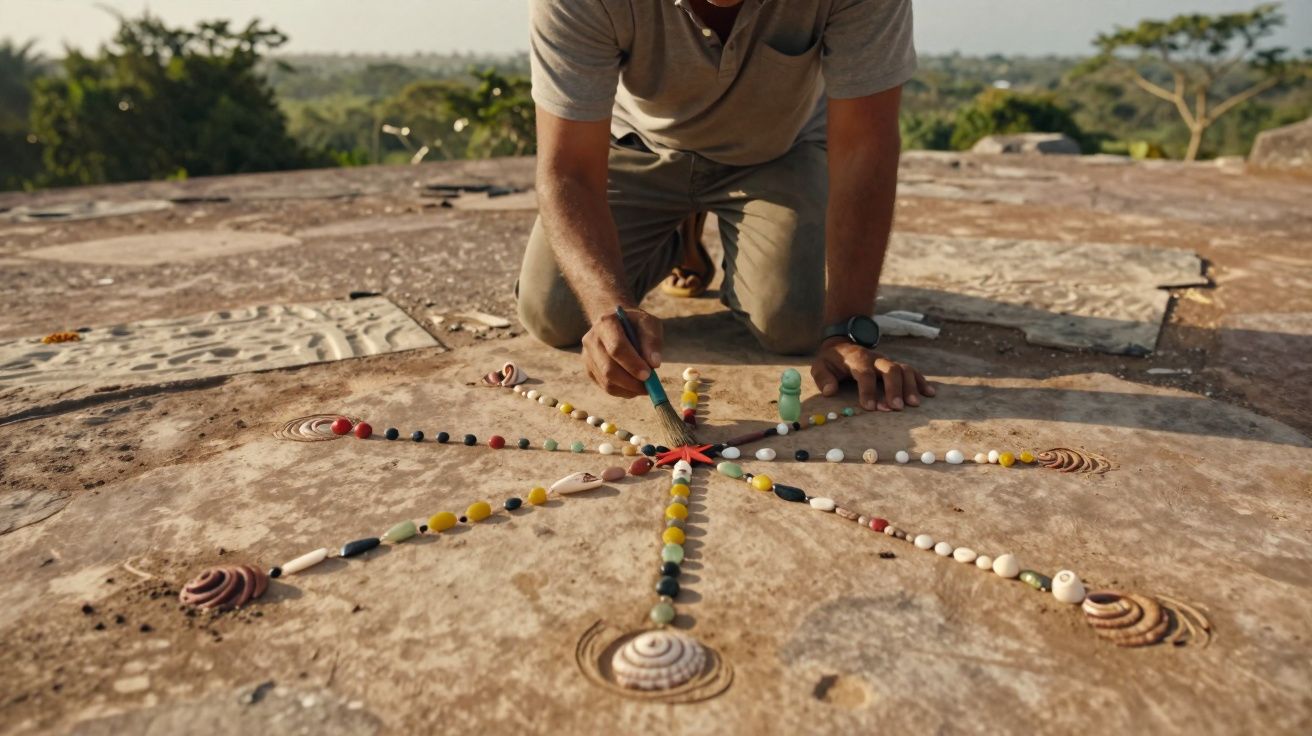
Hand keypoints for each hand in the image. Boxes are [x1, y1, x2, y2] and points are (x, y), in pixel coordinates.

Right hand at [582, 308, 663, 397]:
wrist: (620, 325)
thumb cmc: (637, 325)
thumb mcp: (650, 324)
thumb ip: (652, 341)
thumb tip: (654, 363)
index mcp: (606, 322)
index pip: (616, 348)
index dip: (632, 364)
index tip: (648, 375)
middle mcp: (591, 339)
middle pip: (608, 368)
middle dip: (631, 381)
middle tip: (649, 387)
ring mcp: (587, 356)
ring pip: (607, 382)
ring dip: (629, 389)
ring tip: (645, 386)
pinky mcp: (589, 370)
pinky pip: (606, 388)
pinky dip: (624, 391)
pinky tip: (634, 385)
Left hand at [810, 338, 934, 410]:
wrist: (844, 343)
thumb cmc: (832, 361)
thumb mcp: (820, 366)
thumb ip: (823, 378)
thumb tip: (830, 391)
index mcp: (856, 359)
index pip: (864, 373)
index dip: (868, 390)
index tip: (871, 407)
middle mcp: (875, 358)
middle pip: (890, 369)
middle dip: (894, 388)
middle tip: (896, 408)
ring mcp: (887, 361)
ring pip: (904, 369)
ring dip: (910, 386)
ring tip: (914, 404)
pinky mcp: (895, 365)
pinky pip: (912, 371)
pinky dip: (921, 381)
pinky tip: (929, 393)